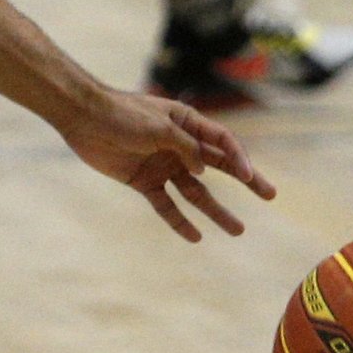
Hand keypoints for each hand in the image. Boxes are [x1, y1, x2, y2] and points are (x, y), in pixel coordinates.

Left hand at [55, 89, 279, 242]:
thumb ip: (185, 147)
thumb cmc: (122, 114)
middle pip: (219, 167)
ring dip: (216, 211)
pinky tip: (196, 237)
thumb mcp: (160, 127)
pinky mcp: (144, 181)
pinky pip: (166, 205)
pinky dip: (179, 221)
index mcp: (187, 123)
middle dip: (245, 180)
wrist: (82, 119)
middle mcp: (179, 145)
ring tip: (239, 230)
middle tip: (270, 195)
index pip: (223, 142)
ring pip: (196, 191)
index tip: (248, 178)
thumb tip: (204, 169)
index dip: (238, 159)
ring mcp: (163, 165)